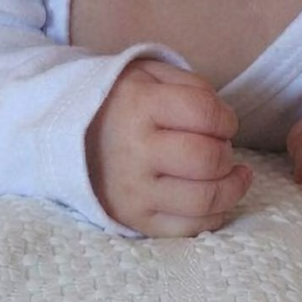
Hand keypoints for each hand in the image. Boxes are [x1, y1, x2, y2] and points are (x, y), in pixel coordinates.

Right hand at [85, 58, 251, 236]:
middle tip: (220, 144)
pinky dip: (214, 215)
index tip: (224, 120)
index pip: (205, 113)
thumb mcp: (148, 73)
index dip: (226, 117)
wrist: (69, 135)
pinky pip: (188, 228)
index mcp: (138, 105)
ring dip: (231, 187)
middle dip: (226, 151)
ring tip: (232, 173)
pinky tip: (217, 197)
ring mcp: (134, 190)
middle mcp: (135, 150)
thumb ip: (191, 85)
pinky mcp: (135, 219)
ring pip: (204, 200)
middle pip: (208, 159)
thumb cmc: (120, 101)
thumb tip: (224, 119)